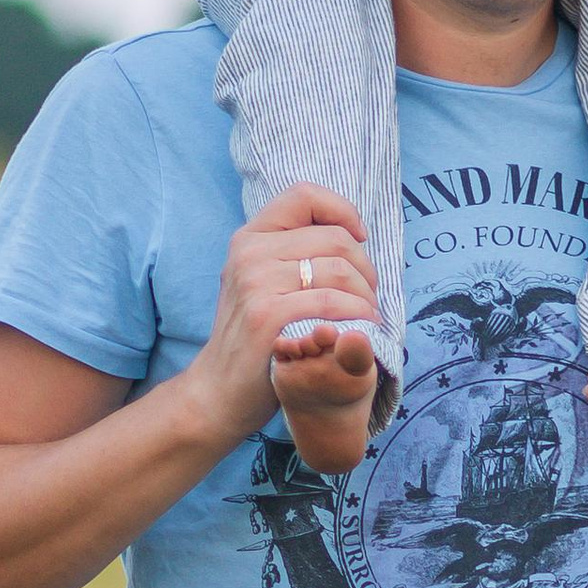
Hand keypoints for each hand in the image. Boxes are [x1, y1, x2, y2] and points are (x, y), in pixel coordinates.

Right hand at [177, 184, 380, 471]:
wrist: (219, 392)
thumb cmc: (255, 339)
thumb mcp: (262, 284)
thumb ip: (292, 254)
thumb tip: (351, 233)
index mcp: (250, 238)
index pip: (304, 195)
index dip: (342, 211)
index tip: (358, 239)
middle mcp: (249, 253)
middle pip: (334, 239)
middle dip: (365, 269)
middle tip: (368, 298)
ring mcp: (254, 283)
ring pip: (339, 270)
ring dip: (366, 297)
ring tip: (367, 317)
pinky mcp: (266, 315)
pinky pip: (332, 303)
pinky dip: (358, 317)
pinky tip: (361, 331)